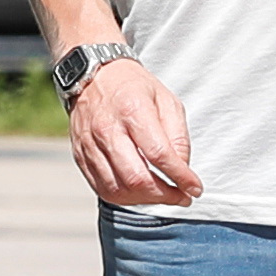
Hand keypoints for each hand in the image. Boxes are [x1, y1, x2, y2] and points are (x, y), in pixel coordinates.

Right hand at [65, 58, 199, 206]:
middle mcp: (108, 129)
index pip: (159, 154)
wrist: (93, 75)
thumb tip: (182, 169)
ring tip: (161, 195)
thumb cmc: (134, 88)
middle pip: (136, 178)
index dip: (180, 177)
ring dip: (145, 200)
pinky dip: (124, 197)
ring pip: (117, 189)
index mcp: (133, 110)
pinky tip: (139, 193)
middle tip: (180, 196)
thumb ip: (178, 136)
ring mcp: (90, 144)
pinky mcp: (80, 155)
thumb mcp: (167, 100)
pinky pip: (101, 188)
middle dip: (164, 195)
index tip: (194, 188)